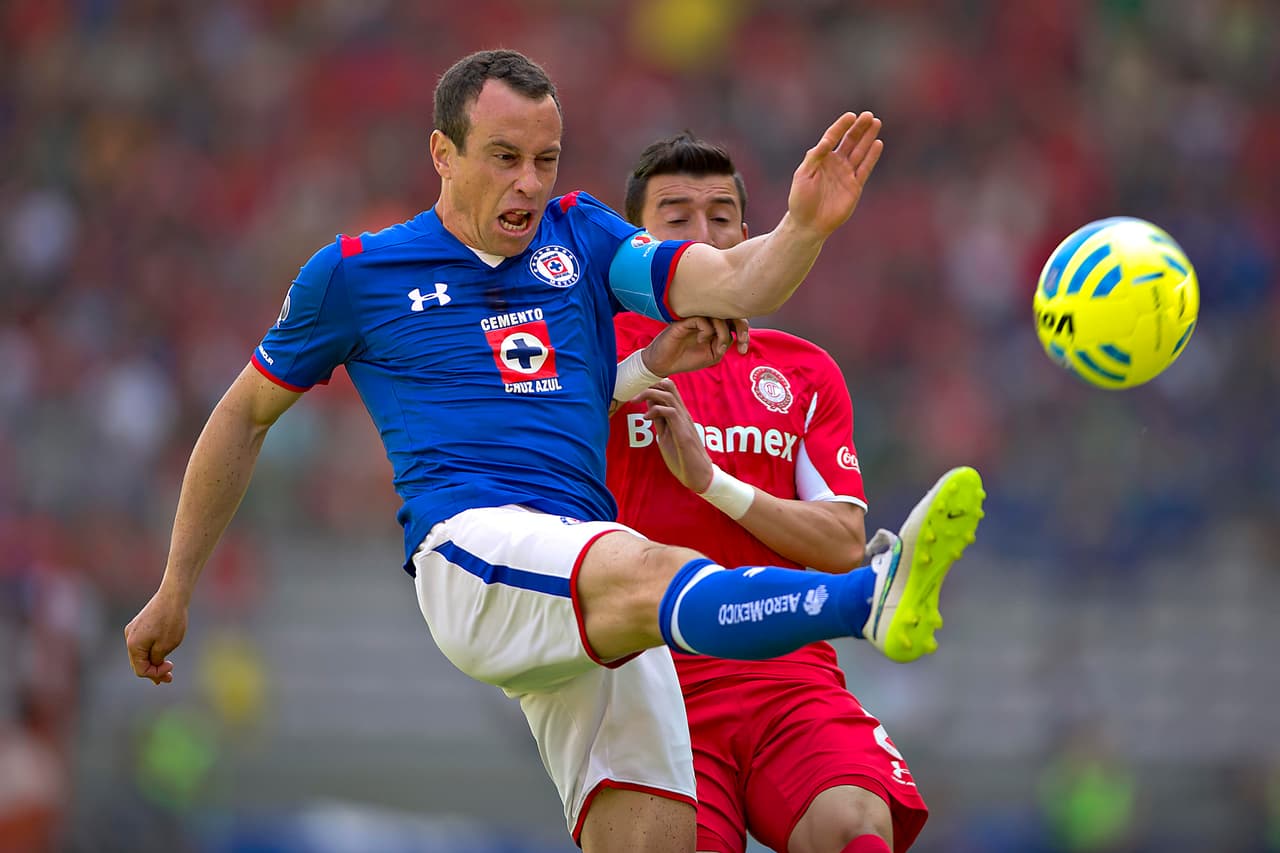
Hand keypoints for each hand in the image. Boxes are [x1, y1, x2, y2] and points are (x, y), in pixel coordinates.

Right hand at [124, 588, 188, 684]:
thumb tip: (151, 668)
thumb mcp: (165, 646)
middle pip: (138, 662)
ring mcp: (133, 630)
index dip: (156, 673)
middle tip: (169, 677)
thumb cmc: (171, 621)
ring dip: (153, 661)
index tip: (171, 666)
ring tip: (167, 668)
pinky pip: (143, 643)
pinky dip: (152, 651)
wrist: (173, 596)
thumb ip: (156, 660)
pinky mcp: (139, 624)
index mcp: (133, 645)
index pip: (141, 669)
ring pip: (140, 653)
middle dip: (154, 671)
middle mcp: (129, 637)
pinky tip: (161, 654)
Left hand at [638, 379, 713, 492]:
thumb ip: (659, 421)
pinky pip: (670, 411)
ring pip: (669, 394)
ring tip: (635, 401)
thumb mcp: (665, 436)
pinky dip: (655, 411)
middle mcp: (683, 414)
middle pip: (669, 385)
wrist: (699, 475)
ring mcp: (684, 421)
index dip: (650, 385)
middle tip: (633, 394)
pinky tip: (646, 418)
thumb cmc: (682, 458)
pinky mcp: (684, 432)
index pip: (667, 388)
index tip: (635, 392)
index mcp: (679, 414)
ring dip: (649, 394)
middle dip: (648, 384)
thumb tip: (649, 406)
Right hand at [643, 316, 749, 376]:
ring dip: (722, 332)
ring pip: (719, 315)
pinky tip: (701, 339)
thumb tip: (731, 336)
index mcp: (715, 327)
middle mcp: (708, 320)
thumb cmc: (686, 359)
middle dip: (741, 327)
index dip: (743, 332)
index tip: (743, 350)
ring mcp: (697, 318)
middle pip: (731, 313)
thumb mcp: (712, 356)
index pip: (735, 321)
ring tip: (716, 346)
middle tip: (741, 341)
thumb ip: (723, 345)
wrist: (664, 363)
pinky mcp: (685, 320)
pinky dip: (707, 331)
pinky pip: (704, 319)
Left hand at [786, 111, 883, 237]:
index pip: (833, 137)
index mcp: (821, 158)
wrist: (809, 224)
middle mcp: (835, 163)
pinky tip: (878, 144)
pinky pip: (865, 168)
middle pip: (850, 141)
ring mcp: (846, 174)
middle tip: (868, 115)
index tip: (851, 116)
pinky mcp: (855, 186)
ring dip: (868, 138)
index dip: (841, 126)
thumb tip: (826, 141)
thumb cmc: (801, 200)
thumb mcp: (803, 175)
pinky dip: (871, 156)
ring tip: (876, 123)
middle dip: (859, 128)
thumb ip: (814, 157)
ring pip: (860, 151)